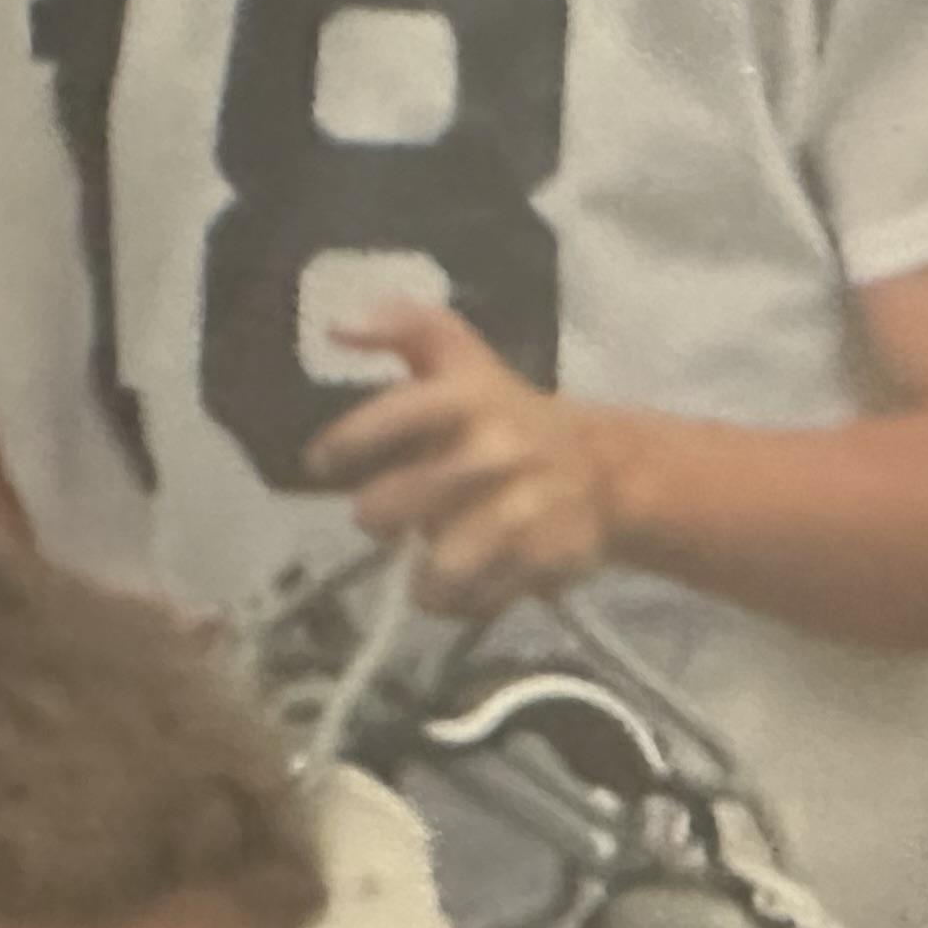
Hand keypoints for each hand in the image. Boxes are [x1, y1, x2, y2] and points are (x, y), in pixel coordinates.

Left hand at [307, 302, 624, 624]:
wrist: (605, 469)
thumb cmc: (505, 416)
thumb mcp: (461, 358)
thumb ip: (406, 328)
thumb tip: (338, 325)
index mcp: (472, 397)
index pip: (394, 415)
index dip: (347, 443)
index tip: (322, 463)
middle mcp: (499, 451)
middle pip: (390, 508)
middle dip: (379, 517)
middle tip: (386, 516)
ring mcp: (528, 509)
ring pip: (436, 569)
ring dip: (422, 576)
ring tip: (426, 567)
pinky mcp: (548, 559)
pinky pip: (477, 601)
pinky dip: (462, 602)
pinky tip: (466, 582)